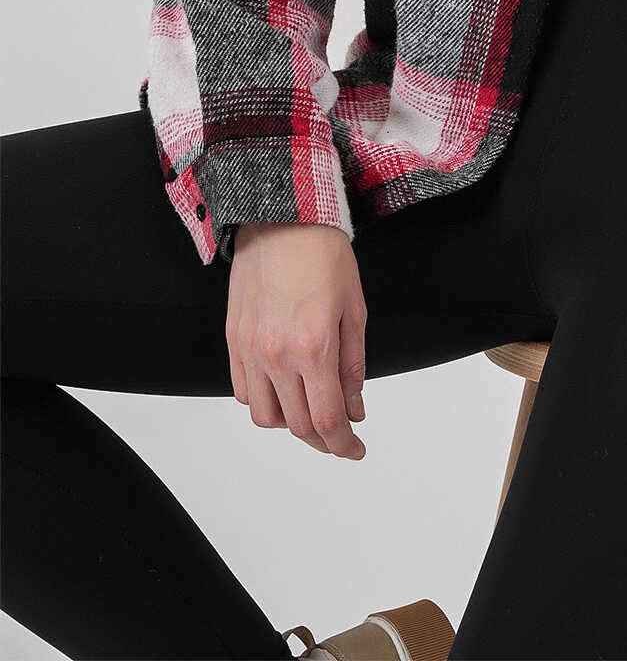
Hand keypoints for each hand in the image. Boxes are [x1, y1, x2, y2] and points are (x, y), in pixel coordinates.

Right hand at [226, 223, 368, 459]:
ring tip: (311, 407)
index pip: (327, 419)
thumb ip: (353, 365)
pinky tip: (283, 388)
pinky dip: (263, 401)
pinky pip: (242, 391)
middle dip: (324, 438)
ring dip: (291, 423)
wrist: (282, 216)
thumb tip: (355, 409)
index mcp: (314, 345)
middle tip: (340, 435)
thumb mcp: (355, 309)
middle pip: (298, 425)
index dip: (343, 444)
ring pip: (265, 416)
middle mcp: (277, 354)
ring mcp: (250, 349)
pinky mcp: (233, 340)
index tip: (354, 448)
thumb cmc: (323, 253)